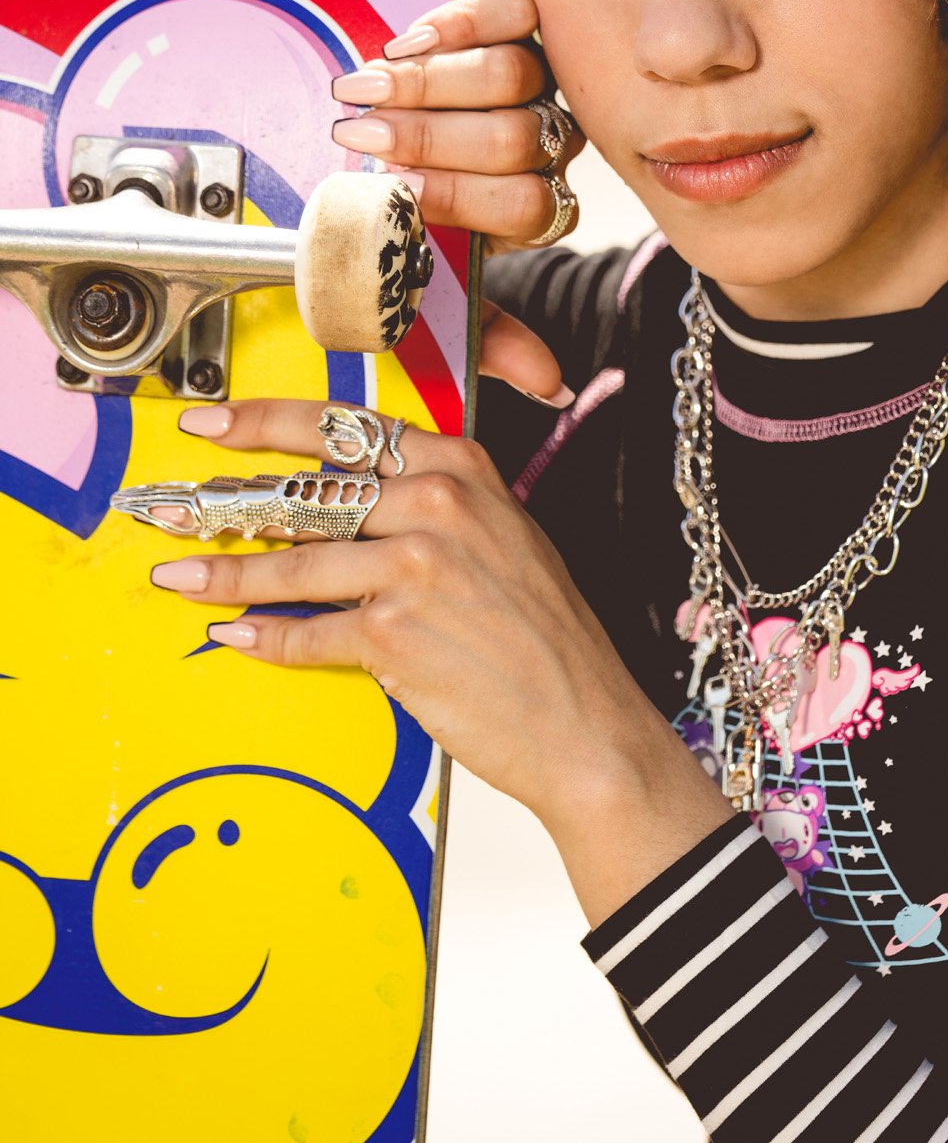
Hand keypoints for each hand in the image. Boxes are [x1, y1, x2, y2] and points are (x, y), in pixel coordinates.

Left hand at [148, 399, 689, 834]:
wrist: (585, 721)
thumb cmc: (543, 637)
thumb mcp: (503, 539)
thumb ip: (432, 506)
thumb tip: (345, 502)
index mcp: (463, 468)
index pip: (344, 428)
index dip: (264, 421)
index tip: (212, 423)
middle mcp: (439, 504)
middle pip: (305, 487)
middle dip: (223, 498)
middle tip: (167, 504)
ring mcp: (416, 566)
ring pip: (294, 560)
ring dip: (224, 574)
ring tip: (178, 577)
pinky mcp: (395, 632)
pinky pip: (306, 630)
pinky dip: (263, 638)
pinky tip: (233, 635)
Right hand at [331, 0, 585, 404]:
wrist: (359, 138)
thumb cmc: (388, 220)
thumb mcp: (430, 286)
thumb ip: (489, 337)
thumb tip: (553, 387)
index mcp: (528, 212)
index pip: (523, 208)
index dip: (458, 200)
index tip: (393, 194)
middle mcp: (543, 146)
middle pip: (516, 139)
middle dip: (430, 141)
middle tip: (363, 136)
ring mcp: (534, 80)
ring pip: (517, 75)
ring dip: (431, 84)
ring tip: (368, 86)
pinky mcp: (516, 20)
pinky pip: (512, 10)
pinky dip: (458, 21)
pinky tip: (408, 39)